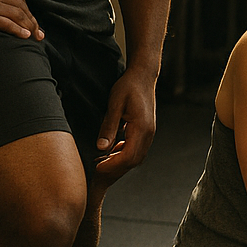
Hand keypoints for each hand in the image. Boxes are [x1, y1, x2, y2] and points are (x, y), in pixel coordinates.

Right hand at [0, 0, 42, 38]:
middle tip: (39, 29)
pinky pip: (4, 22)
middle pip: (17, 1)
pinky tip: (25, 35)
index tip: (30, 15)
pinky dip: (17, 29)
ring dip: (29, 25)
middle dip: (31, 16)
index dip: (25, 4)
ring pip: (14, 12)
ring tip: (36, 35)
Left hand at [92, 66, 157, 186]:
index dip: (112, 165)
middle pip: (134, 161)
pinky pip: (137, 150)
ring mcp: (149, 133)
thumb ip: (109, 126)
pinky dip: (125, 156)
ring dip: (120, 164)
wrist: (143, 75)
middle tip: (97, 171)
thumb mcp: (115, 104)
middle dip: (116, 169)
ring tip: (102, 164)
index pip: (128, 156)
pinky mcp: (147, 131)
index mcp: (142, 127)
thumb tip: (101, 148)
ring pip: (137, 157)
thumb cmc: (128, 86)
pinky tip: (113, 152)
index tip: (97, 168)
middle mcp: (149, 133)